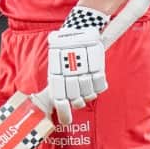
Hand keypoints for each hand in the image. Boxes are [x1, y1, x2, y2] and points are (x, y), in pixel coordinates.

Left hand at [45, 6, 108, 124]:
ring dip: (88, 96)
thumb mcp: (54, 60)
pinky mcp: (99, 67)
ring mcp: (85, 71)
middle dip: (77, 104)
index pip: (60, 100)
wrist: (80, 27)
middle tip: (77, 102)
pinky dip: (98, 88)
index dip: (63, 113)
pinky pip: (100, 86)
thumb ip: (56, 77)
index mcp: (56, 73)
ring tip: (85, 90)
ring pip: (89, 94)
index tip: (65, 121)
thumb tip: (49, 97)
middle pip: (75, 100)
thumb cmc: (64, 45)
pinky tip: (94, 83)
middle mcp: (70, 74)